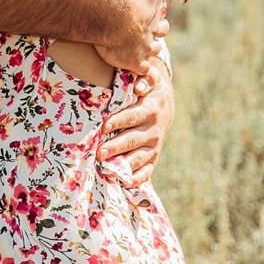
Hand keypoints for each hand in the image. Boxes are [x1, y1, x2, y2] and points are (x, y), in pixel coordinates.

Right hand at [94, 0, 168, 71]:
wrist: (115, 17)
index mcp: (155, 7)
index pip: (161, 6)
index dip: (159, 6)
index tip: (157, 5)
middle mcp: (154, 27)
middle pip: (162, 29)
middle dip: (158, 28)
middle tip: (152, 29)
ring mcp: (146, 46)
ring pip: (155, 49)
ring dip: (151, 49)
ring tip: (146, 51)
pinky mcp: (136, 62)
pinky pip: (146, 73)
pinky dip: (147, 77)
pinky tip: (146, 82)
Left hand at [100, 56, 174, 187]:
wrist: (164, 104)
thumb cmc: (145, 91)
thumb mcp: (148, 81)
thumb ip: (144, 80)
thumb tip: (140, 86)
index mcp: (150, 110)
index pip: (132, 116)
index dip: (119, 121)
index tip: (104, 126)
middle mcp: (153, 130)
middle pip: (132, 140)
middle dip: (115, 147)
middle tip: (99, 153)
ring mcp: (154, 146)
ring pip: (138, 158)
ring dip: (123, 165)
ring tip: (107, 169)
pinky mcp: (153, 157)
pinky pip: (147, 171)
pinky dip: (137, 178)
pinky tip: (125, 183)